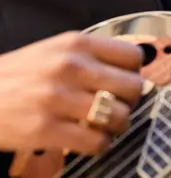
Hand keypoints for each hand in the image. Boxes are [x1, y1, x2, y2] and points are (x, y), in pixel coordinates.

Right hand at [0, 31, 142, 154]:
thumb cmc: (19, 74)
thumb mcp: (55, 49)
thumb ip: (90, 55)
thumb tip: (129, 69)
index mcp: (76, 43)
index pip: (132, 56)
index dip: (134, 72)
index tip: (127, 82)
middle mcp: (71, 66)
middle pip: (132, 87)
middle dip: (130, 101)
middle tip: (118, 106)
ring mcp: (59, 98)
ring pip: (119, 117)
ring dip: (116, 126)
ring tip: (104, 125)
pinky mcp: (47, 129)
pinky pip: (96, 142)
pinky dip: (99, 145)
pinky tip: (89, 139)